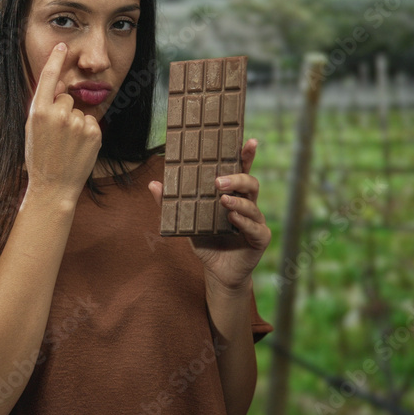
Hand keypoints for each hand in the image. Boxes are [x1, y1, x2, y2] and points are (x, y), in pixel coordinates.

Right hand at [25, 43, 101, 202]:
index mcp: (38, 112)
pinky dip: (87, 132)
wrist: (53, 186)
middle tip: (56, 135)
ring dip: (75, 123)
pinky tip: (77, 148)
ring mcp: (78, 124)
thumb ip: (44, 106)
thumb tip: (60, 86)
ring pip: (79, 111)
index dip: (56, 60)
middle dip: (63, 110)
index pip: (48, 77)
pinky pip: (91, 122)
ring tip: (66, 145)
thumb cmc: (40, 157)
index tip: (63, 46)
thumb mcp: (33, 129)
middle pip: (66, 97)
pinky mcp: (94, 133)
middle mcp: (59, 114)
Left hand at [148, 138, 270, 291]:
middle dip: (236, 178)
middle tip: (217, 181)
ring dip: (237, 199)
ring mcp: (256, 221)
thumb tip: (153, 183)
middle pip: (251, 183)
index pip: (242, 171)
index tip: (249, 141)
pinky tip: (232, 217)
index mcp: (234, 195)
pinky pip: (255, 227)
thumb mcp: (187, 221)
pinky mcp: (260, 238)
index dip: (246, 155)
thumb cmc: (206, 242)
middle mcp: (248, 204)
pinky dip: (243, 221)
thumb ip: (172, 203)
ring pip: (252, 204)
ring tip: (222, 199)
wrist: (217, 273)